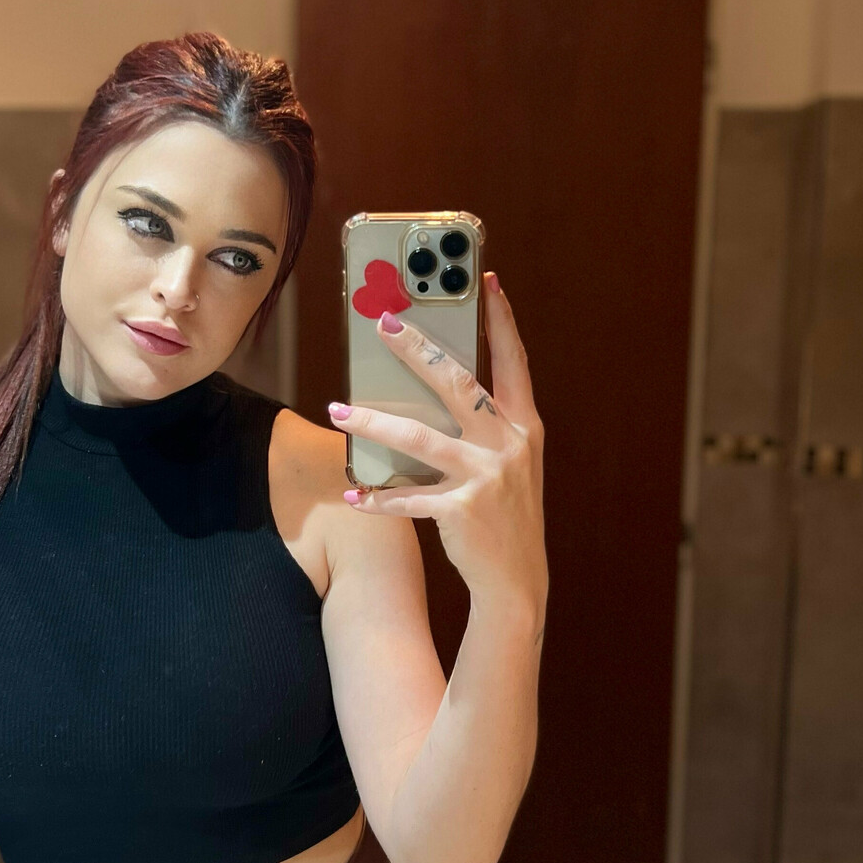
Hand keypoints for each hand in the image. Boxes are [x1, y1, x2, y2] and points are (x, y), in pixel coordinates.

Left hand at [327, 272, 546, 620]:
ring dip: (373, 422)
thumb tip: (429, 387)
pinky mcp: (462, 510)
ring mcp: (486, 477)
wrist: (518, 582)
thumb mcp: (509, 464)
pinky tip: (353, 494)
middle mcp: (509, 445)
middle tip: (384, 324)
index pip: (514, 362)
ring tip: (338, 411)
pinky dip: (377, 497)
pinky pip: (409, 497)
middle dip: (418, 349)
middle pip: (458, 383)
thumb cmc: (504, 515)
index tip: (488, 281)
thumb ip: (483, 427)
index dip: (502, 320)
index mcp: (524, 427)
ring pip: (420, 437)